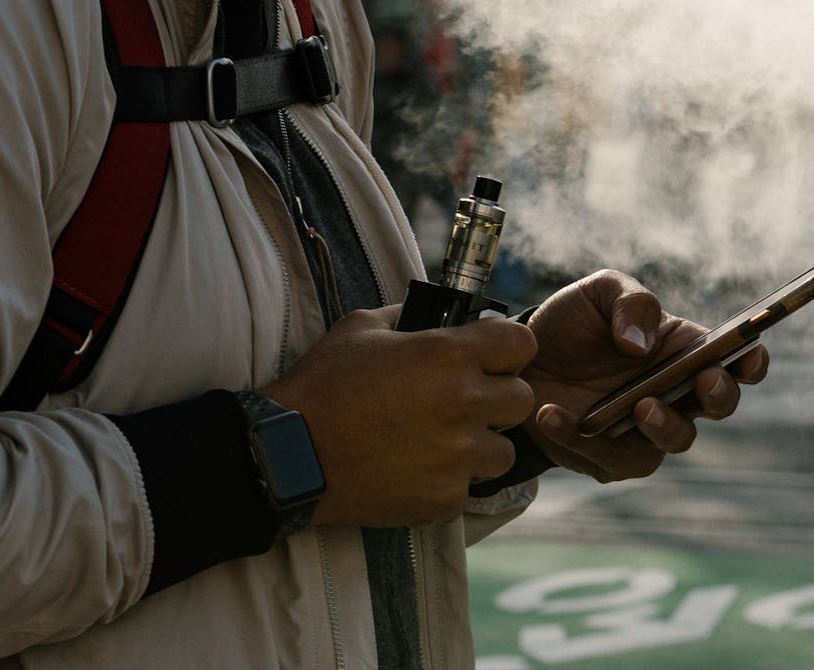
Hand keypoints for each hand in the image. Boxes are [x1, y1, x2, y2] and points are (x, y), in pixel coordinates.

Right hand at [261, 305, 535, 526]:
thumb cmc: (322, 386)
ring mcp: (459, 456)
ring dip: (481, 445)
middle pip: (523, 400)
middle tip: (466, 402)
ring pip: (503, 451)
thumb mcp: (361, 328)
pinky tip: (416, 470)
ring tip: (443, 442)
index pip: (523, 344)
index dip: (508, 349)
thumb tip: (432, 315)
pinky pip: (470, 488)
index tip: (489, 357)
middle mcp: (465, 403)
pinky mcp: (445, 498)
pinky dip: (450, 481)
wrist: (290, 455)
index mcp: (450, 355)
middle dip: (499, 398)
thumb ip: (406, 317)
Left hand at [520, 270, 767, 481]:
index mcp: (685, 351)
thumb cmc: (573, 323)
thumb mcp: (599, 292)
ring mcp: (646, 430)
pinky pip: (609, 458)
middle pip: (718, 405)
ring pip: (675, 440)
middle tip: (703, 382)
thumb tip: (641, 345)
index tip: (750, 355)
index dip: (752, 362)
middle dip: (720, 396)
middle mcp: (675, 393)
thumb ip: (630, 304)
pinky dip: (579, 437)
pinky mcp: (609, 457)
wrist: (522, 360)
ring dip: (663, 426)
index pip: (735, 360)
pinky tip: (549, 411)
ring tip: (637, 405)